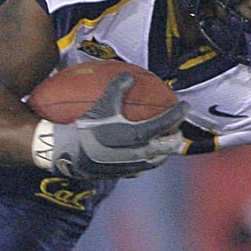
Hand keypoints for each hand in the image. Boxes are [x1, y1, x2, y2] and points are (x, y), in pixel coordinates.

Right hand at [41, 73, 186, 179]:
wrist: (66, 153)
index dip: (177, 115)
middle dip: (175, 140)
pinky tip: (141, 158)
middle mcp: (137, 154)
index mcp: (136, 135)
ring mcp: (129, 166)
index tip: (185, 107)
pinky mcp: (119, 174)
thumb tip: (129, 75)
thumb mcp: (101, 105)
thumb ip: (117, 89)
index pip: (165, 124)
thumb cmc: (83, 126)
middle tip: (178, 132)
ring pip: (154, 162)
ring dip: (162, 154)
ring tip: (164, 146)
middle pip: (165, 148)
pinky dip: (145, 162)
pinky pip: (138, 169)